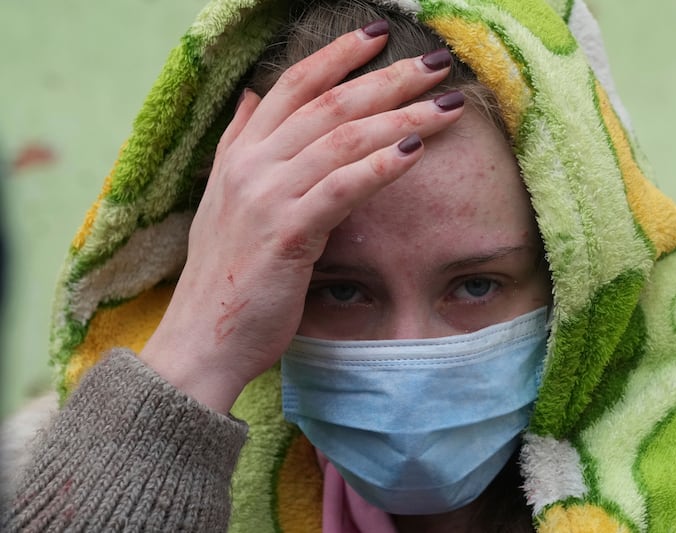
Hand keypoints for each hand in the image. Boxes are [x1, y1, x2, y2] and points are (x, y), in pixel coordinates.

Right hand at [139, 24, 464, 411]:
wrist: (202, 340)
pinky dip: (380, 166)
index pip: (292, 86)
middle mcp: (251, 165)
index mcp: (240, 154)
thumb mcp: (223, 200)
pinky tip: (415, 150)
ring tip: (446, 106)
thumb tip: (250, 97)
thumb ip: (238, 145)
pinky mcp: (286, 234)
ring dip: (400, 118)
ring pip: (341, 139)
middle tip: (435, 63)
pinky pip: (341, 188)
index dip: (336, 56)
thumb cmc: (226, 277)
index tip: (378, 36)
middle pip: (328, 104)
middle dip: (387, 79)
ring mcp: (266, 197)